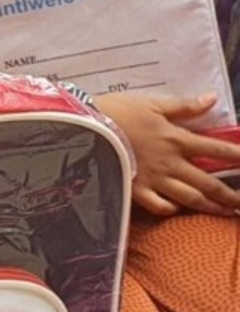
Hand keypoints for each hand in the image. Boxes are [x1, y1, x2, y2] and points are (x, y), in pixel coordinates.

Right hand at [97, 92, 239, 216]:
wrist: (86, 129)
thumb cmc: (117, 112)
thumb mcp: (152, 103)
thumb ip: (183, 106)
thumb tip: (211, 99)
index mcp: (176, 139)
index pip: (215, 149)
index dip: (237, 156)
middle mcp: (171, 163)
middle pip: (209, 182)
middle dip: (230, 194)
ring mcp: (154, 179)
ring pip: (190, 198)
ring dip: (211, 206)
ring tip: (224, 212)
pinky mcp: (136, 190)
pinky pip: (160, 206)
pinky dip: (172, 209)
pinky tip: (177, 208)